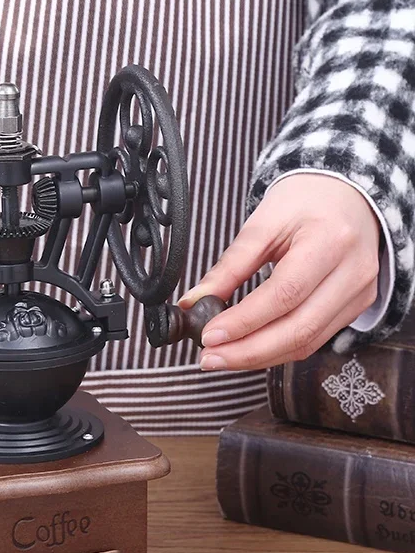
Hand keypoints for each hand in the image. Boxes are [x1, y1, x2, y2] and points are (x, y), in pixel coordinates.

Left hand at [178, 173, 379, 369]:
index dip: (244, 321)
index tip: (209, 335)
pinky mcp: (356, 307)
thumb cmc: (304, 202)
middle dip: (248, 351)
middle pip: (299, 329)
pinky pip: (314, 340)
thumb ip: (229, 266)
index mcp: (329, 241)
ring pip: (307, 342)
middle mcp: (352, 272)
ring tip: (221, 357)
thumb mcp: (262, 224)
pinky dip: (277, 350)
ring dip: (259, 357)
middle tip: (209, 357)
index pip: (284, 294)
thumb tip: (193, 301)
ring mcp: (359, 293)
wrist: (346, 194)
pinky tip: (248, 350)